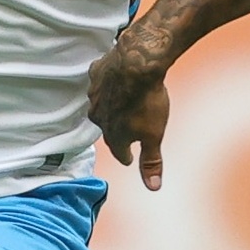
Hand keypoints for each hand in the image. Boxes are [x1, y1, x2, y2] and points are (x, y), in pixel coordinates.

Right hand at [86, 41, 171, 190]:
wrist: (136, 62)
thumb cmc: (147, 100)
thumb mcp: (154, 136)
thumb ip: (151, 161)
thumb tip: (153, 187)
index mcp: (114, 135)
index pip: (120, 152)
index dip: (127, 157)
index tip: (130, 159)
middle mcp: (99, 117)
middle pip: (108, 129)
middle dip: (116, 133)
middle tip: (125, 133)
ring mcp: (95, 94)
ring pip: (100, 105)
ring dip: (109, 107)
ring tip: (120, 105)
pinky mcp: (96, 73)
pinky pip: (99, 82)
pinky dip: (106, 84)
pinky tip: (114, 80)